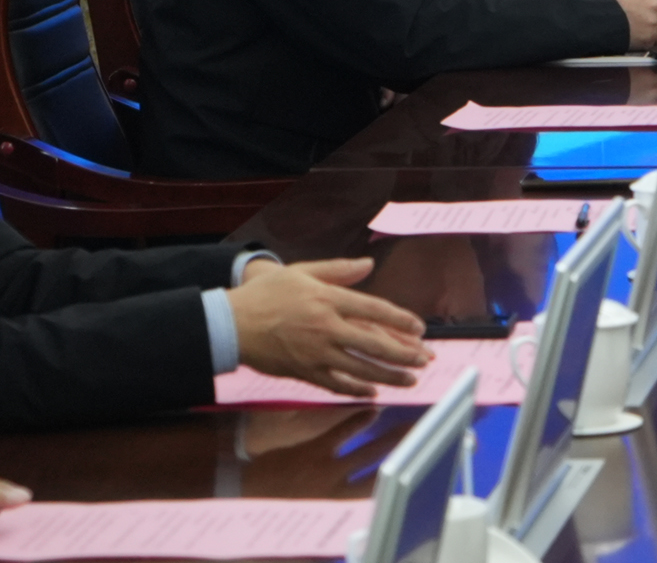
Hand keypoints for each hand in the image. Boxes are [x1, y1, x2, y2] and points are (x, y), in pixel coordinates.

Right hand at [227, 256, 430, 396]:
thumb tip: (368, 264)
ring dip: (389, 376)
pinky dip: (356, 389)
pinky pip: (336, 385)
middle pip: (374, 343)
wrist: (231, 324)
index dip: (401, 320)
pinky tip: (373, 392)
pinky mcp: (303, 373)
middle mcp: (326, 328)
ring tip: (410, 380)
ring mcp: (315, 354)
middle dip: (404, 354)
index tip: (420, 328)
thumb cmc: (266, 294)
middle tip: (426, 360)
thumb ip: (338, 269)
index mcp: (328, 300)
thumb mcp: (302, 272)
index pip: (375, 309)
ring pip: (360, 368)